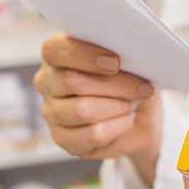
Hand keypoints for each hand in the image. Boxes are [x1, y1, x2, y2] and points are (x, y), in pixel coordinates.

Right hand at [34, 35, 161, 184]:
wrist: (139, 118)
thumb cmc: (131, 81)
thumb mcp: (131, 62)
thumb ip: (122, 54)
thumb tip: (130, 54)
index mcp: (56, 54)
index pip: (55, 50)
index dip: (85, 56)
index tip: (116, 62)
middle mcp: (47, 81)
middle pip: (72, 81)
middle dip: (115, 84)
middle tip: (142, 88)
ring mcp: (50, 112)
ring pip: (83, 110)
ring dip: (118, 106)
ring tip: (133, 104)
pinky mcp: (61, 138)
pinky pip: (92, 135)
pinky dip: (117, 127)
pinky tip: (126, 120)